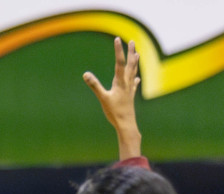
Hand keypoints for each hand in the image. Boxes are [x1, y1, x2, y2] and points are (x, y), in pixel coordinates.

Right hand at [84, 37, 141, 159]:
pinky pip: (134, 84)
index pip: (119, 62)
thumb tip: (86, 74)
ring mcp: (130, 89)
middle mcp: (127, 83)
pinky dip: (135, 78)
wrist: (126, 124)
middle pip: (130, 64)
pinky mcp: (130, 96)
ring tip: (137, 54)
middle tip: (132, 41)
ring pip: (133, 72)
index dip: (118, 50)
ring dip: (135, 62)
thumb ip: (95, 85)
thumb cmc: (114, 112)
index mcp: (120, 82)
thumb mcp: (103, 98)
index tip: (117, 39)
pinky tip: (137, 78)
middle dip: (131, 52)